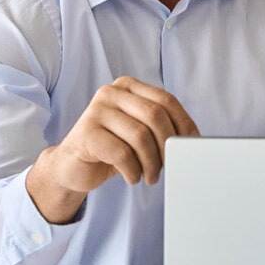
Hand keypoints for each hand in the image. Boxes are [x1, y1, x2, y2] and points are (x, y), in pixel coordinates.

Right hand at [27, 76, 199, 221]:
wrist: (72, 166)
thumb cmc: (112, 148)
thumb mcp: (139, 132)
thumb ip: (160, 127)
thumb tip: (192, 140)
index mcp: (128, 86)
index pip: (166, 100)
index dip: (183, 124)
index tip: (190, 146)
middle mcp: (111, 92)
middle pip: (155, 116)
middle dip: (167, 145)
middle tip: (167, 166)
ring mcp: (96, 111)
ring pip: (140, 135)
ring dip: (152, 163)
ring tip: (150, 176)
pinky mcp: (86, 133)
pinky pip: (122, 153)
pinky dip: (133, 171)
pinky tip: (132, 177)